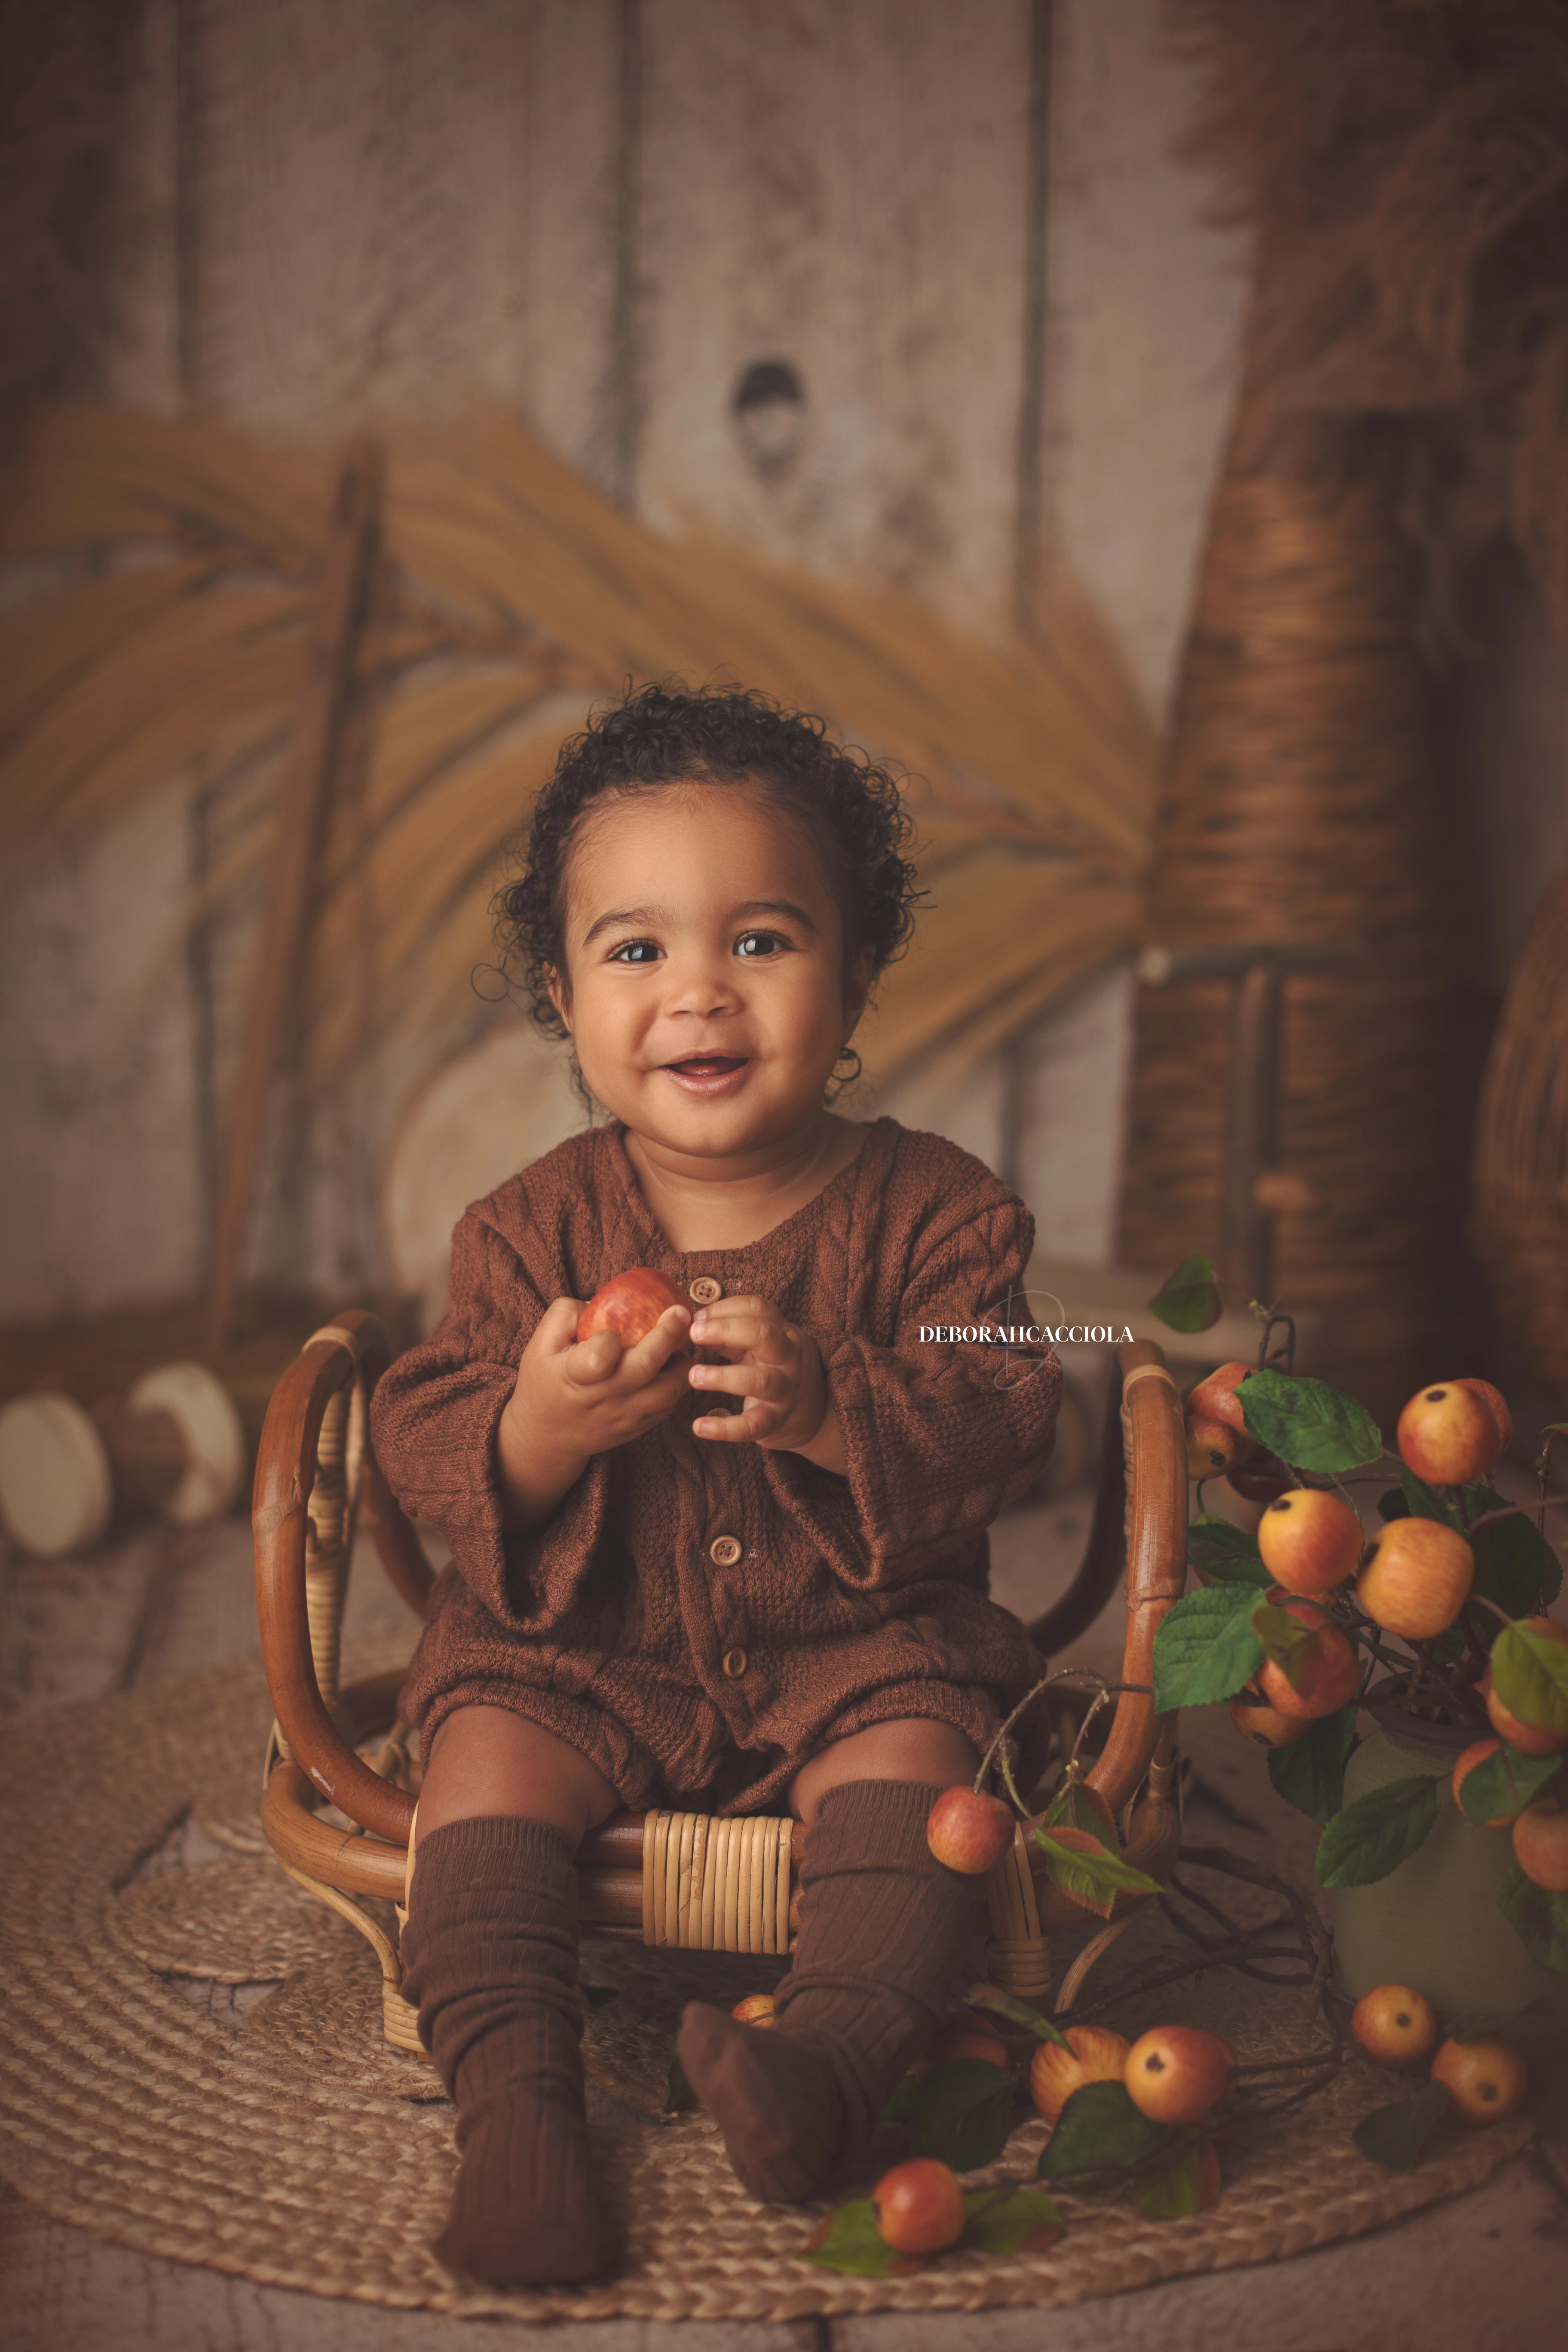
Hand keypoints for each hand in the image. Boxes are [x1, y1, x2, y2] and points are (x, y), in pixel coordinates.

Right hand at [496, 1294, 692, 1526]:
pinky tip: (672, 1366)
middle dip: (668, 1335)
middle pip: (645, 1367)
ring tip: (679, 1343)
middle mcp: (603, 1399)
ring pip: (669, 1390)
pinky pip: (670, 1404)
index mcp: (574, 1376)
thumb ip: (567, 1314)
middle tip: (680, 1313)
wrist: (547, 1436)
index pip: (598, 1358)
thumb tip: (604, 1299)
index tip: (612, 1330)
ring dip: (681, 1362)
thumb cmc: (544, 1381)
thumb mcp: (540, 1344)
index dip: (609, 1340)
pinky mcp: (639, 1427)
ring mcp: (624, 1416)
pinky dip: (677, 1383)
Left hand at [688, 1296, 846, 1472]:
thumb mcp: (763, 1349)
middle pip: (763, 1334)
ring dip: (721, 1376)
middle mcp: (789, 1358)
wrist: (816, 1417)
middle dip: (725, 1330)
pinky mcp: (776, 1421)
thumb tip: (695, 1329)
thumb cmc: (779, 1373)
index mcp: (784, 1334)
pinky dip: (724, 1428)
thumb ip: (732, 1339)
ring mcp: (785, 1391)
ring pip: (758, 1380)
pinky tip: (699, 1427)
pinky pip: (751, 1426)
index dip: (725, 1308)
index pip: (759, 1308)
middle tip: (694, 1334)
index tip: (696, 1318)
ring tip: (693, 1375)